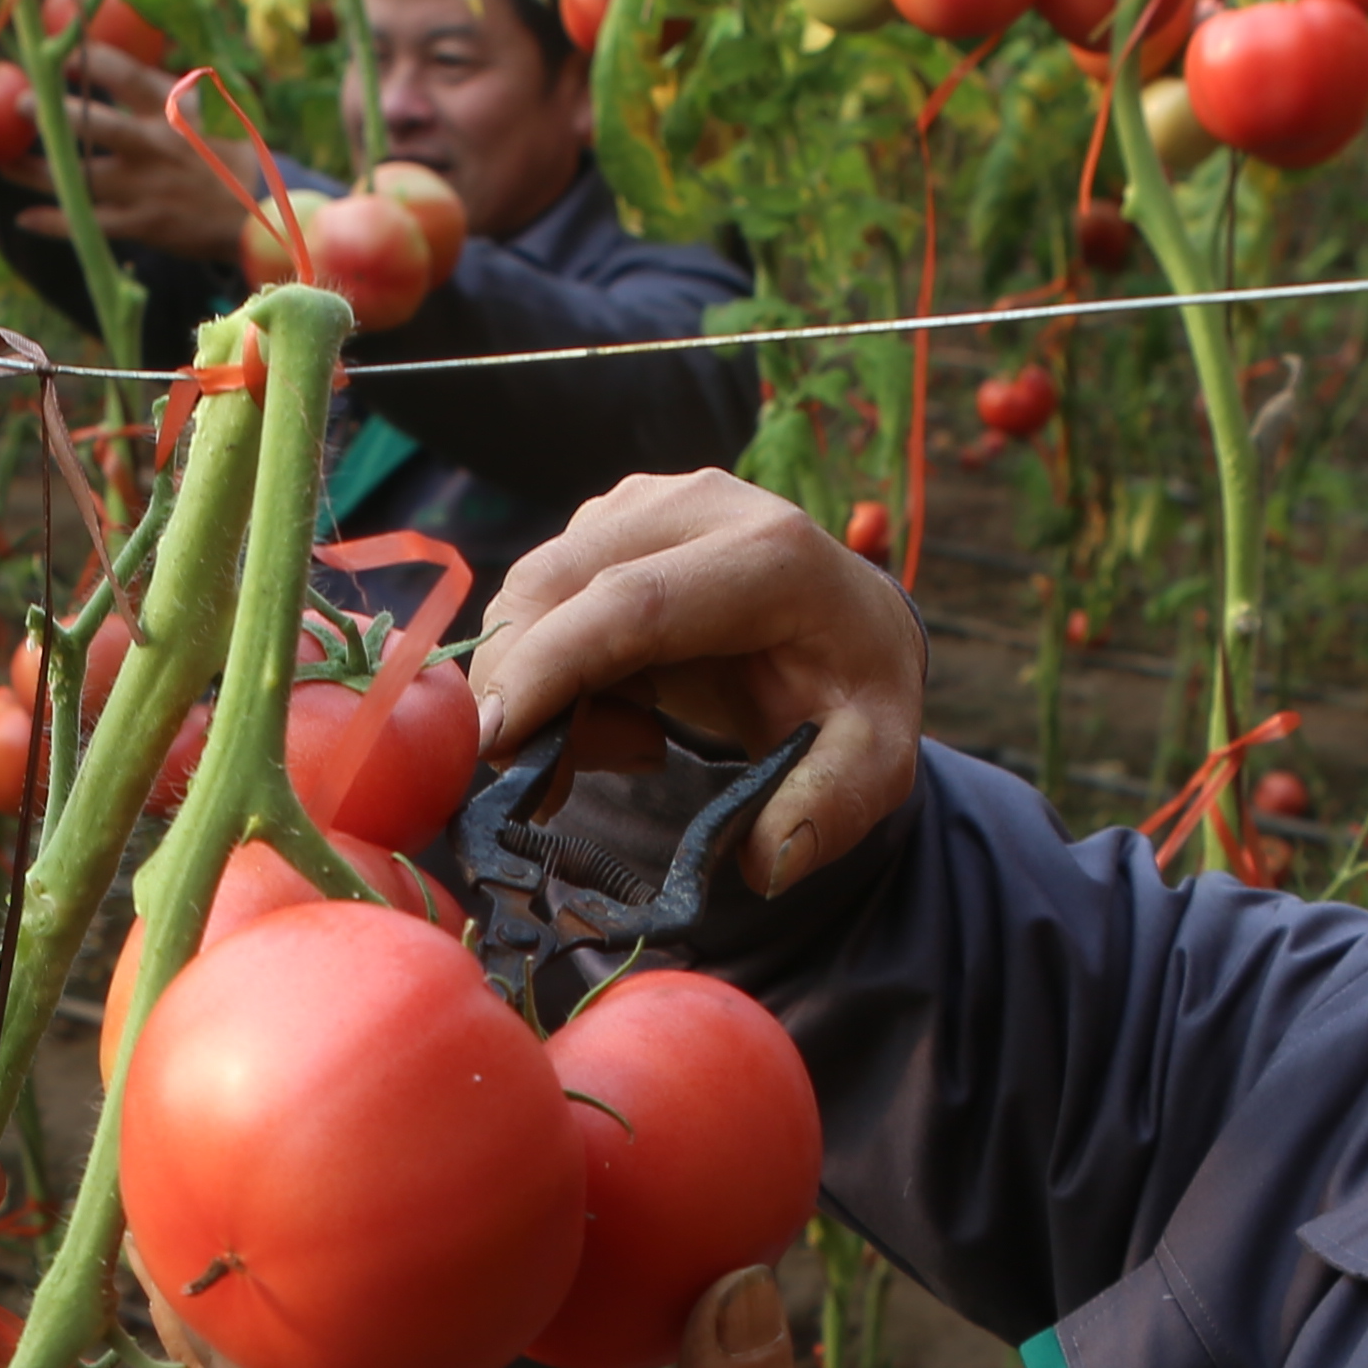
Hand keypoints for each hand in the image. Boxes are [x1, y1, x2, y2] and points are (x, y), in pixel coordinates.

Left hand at [21, 41, 279, 260]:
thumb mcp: (203, 108)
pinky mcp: (142, 223)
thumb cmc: (228, 154)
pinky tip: (24, 218)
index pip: (123, 73)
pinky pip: (90, 223)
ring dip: (36, 172)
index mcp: (170, 109)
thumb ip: (160, 86)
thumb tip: (127, 52)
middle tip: (20, 105)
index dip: (86, 59)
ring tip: (3, 163)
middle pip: (95, 126)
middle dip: (54, 114)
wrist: (260, 212)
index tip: (58, 54)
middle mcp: (154, 145)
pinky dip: (56, 222)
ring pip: (81, 178)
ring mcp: (146, 186)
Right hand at [469, 475, 924, 890]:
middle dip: (523, 694)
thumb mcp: (874, 764)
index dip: (547, 669)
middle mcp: (696, 506)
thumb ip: (828, 811)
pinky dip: (545, 670)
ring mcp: (642, 505)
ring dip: (539, 690)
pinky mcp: (606, 521)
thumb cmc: (853, 693)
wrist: (850, 625)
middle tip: (560, 785)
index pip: (630, 603)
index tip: (493, 745)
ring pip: (531, 595)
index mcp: (771, 555)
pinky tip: (622, 706)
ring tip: (633, 742)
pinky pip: (536, 601)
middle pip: (555, 587)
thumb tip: (769, 862)